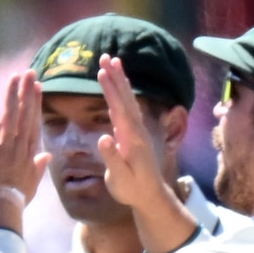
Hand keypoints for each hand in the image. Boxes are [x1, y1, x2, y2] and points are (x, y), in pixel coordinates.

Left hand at [0, 71, 50, 232]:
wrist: (0, 212)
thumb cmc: (14, 201)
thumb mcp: (31, 185)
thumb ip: (38, 168)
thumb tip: (47, 156)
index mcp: (30, 155)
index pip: (34, 124)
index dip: (35, 104)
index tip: (37, 87)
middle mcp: (19, 149)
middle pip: (25, 116)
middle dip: (27, 93)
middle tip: (29, 73)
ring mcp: (5, 150)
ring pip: (11, 118)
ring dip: (12, 97)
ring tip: (14, 78)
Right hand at [96, 54, 198, 252]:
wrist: (151, 196)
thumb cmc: (133, 189)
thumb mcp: (120, 177)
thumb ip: (112, 158)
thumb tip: (104, 137)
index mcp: (131, 138)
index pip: (119, 108)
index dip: (111, 89)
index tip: (102, 71)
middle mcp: (136, 130)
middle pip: (125, 98)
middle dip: (116, 77)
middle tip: (107, 56)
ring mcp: (136, 131)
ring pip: (127, 101)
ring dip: (120, 82)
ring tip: (112, 64)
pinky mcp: (133, 135)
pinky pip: (126, 108)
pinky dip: (121, 94)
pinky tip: (116, 88)